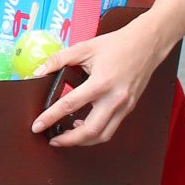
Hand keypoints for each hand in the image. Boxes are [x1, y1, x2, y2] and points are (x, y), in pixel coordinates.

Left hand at [29, 18, 163, 148]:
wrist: (147, 44)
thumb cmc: (118, 44)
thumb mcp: (84, 47)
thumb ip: (59, 59)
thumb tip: (39, 71)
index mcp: (101, 82)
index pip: (69, 105)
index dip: (50, 117)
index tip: (37, 126)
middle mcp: (114, 98)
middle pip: (90, 131)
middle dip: (69, 140)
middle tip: (53, 140)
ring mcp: (124, 106)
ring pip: (104, 135)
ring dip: (84, 140)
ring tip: (67, 136)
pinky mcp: (129, 107)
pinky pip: (112, 127)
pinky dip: (96, 132)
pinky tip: (83, 125)